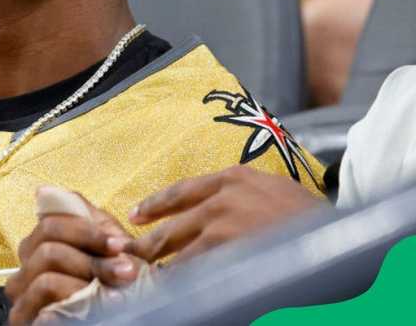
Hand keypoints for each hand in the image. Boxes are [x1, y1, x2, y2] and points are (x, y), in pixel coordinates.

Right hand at [6, 193, 137, 325]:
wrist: (117, 319)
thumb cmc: (113, 287)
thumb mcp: (107, 250)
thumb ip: (88, 221)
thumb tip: (43, 190)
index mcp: (41, 245)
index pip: (51, 221)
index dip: (87, 231)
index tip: (121, 245)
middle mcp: (25, 266)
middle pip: (48, 243)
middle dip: (91, 256)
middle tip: (126, 271)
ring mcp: (22, 295)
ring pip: (46, 272)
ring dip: (87, 279)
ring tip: (116, 294)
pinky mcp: (23, 319)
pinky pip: (44, 300)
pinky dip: (74, 302)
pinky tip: (95, 309)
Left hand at [125, 165, 323, 262]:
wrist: (339, 236)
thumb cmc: (312, 217)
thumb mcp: (274, 189)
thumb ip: (243, 194)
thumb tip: (217, 206)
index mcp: (233, 178)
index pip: (181, 190)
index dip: (154, 204)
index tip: (135, 214)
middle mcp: (222, 198)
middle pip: (173, 223)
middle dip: (148, 241)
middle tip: (128, 251)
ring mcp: (222, 226)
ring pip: (179, 250)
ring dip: (162, 265)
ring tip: (149, 277)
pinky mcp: (227, 253)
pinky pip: (196, 270)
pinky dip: (182, 280)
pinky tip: (173, 290)